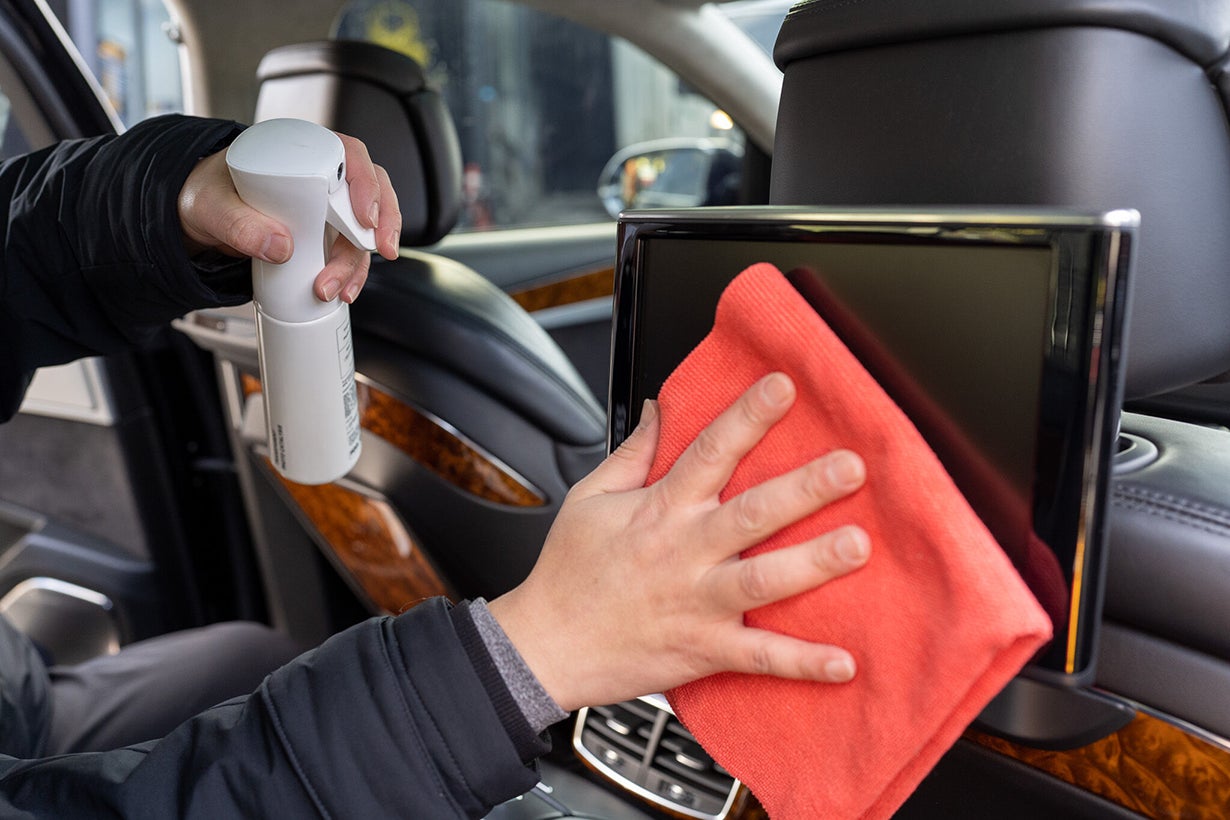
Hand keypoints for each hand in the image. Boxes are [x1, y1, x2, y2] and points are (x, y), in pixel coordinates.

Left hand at [177, 132, 401, 303]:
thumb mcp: (212, 205)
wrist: (204, 216)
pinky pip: (352, 251)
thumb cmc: (210, 193)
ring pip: (365, 228)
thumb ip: (240, 225)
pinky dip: (354, 272)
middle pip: (371, 192)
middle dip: (381, 226)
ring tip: (340, 287)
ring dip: (360, 261)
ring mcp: (327, 207)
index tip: (364, 216)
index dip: (366, 182)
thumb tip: (282, 248)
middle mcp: (322, 176)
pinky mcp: (326, 234)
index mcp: (301, 151)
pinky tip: (344, 290)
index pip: (349, 155)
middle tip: (377, 252)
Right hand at [488, 373, 869, 711]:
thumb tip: (663, 408)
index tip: (783, 387)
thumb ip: (633, 452)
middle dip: (803, 488)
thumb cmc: (568, 574)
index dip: (747, 417)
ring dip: (812, 564)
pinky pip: (759, 658)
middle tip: (850, 467)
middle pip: (751, 513)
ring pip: (763, 580)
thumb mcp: (589, 499)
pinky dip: (802, 662)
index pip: (709, 452)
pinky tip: (844, 662)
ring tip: (858, 546)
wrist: (545, 648)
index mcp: (660, 510)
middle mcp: (684, 552)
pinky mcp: (703, 649)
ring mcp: (697, 603)